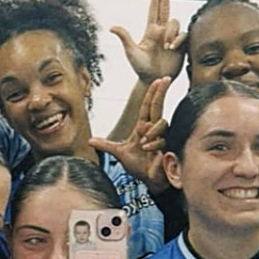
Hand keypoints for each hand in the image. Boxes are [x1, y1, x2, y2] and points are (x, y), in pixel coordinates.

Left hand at [89, 76, 169, 190]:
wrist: (149, 180)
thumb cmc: (139, 166)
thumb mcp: (119, 153)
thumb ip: (106, 146)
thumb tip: (90, 141)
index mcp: (143, 127)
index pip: (148, 106)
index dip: (152, 93)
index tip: (157, 80)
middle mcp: (154, 129)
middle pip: (158, 106)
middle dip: (161, 92)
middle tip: (165, 78)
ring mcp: (162, 136)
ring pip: (160, 122)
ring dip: (151, 132)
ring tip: (143, 145)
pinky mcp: (168, 145)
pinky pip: (161, 138)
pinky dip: (152, 143)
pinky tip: (148, 150)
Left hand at [110, 0, 185, 83]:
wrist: (153, 80)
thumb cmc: (141, 68)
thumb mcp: (131, 52)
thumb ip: (124, 38)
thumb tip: (112, 27)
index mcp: (150, 31)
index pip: (154, 9)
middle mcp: (162, 31)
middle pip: (165, 7)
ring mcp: (172, 37)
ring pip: (175, 23)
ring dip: (171, 32)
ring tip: (166, 46)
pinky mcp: (181, 45)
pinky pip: (183, 35)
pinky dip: (178, 39)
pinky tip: (172, 48)